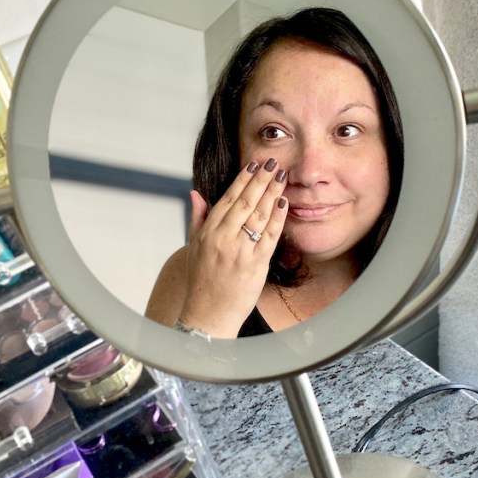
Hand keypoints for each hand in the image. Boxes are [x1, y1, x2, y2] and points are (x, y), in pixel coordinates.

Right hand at [178, 158, 288, 337]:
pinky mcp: (255, 264)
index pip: (228, 199)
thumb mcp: (193, 247)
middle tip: (273, 162)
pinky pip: (270, 236)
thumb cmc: (201, 282)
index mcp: (208, 233)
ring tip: (282, 176)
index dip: (243, 180)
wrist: (208, 314)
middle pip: (246, 202)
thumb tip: (196, 193)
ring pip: (259, 215)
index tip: (254, 165)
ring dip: (272, 192)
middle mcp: (223, 239)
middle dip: (261, 180)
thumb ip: (197, 218)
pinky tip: (284, 202)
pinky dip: (278, 217)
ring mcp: (240, 251)